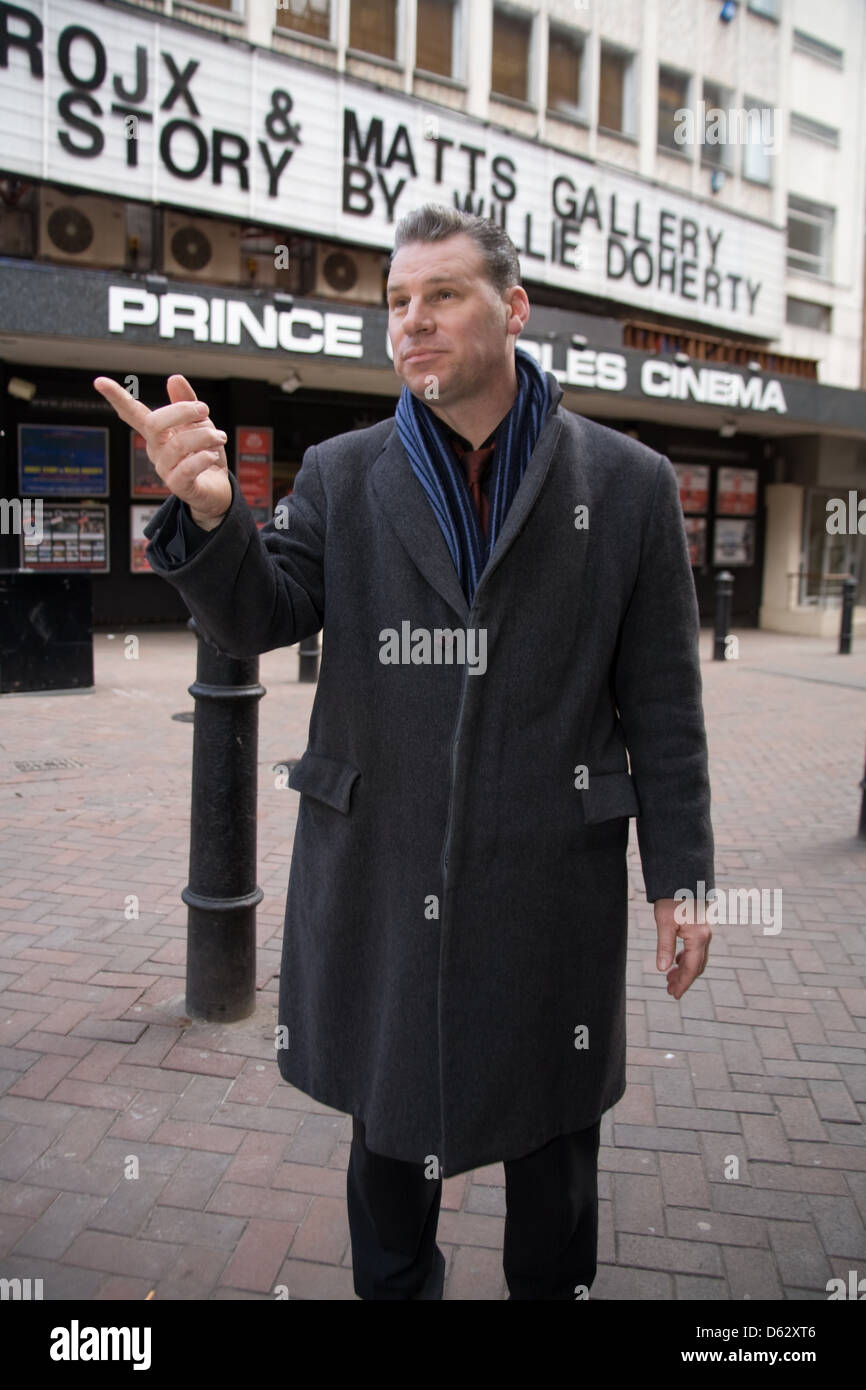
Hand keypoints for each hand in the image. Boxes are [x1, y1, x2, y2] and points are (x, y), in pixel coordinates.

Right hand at [93, 374, 230, 526]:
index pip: (133, 414)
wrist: (218, 490)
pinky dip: (204, 457)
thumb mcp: (199, 424)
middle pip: (154, 423)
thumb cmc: (205, 455)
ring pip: (178, 444)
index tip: (100, 382)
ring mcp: (165, 469)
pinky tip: (211, 455)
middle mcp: (156, 450)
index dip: (118, 398)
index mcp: (157, 433)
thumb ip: (187, 402)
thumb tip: (174, 378)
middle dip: (182, 410)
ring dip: (205, 435)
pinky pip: (187, 468)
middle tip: (204, 410)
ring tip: (219, 437)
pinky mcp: (179, 486)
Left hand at [654, 896, 711, 999]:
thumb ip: (665, 947)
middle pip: (697, 966)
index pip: (691, 968)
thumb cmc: (672, 898)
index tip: (673, 995)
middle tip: (669, 990)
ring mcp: (705, 931)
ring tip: (670, 978)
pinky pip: (697, 948)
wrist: (683, 877)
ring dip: (685, 970)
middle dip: (684, 980)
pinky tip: (676, 961)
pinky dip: (687, 958)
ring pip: (697, 958)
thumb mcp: (664, 923)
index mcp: (698, 937)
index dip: (683, 983)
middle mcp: (705, 936)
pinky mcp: (701, 926)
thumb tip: (662, 969)